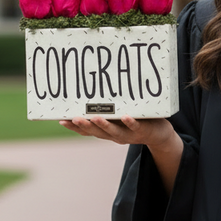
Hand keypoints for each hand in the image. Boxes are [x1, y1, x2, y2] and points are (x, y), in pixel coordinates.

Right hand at [60, 115, 175, 149]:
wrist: (160, 134)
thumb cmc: (136, 120)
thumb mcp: (119, 115)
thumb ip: (108, 106)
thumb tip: (94, 85)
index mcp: (107, 131)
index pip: (87, 131)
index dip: (74, 127)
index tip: (61, 120)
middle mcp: (115, 135)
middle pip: (97, 132)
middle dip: (84, 126)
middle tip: (71, 118)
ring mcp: (128, 134)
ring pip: (113, 131)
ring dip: (103, 125)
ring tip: (93, 118)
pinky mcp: (143, 130)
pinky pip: (135, 126)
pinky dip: (130, 123)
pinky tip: (125, 117)